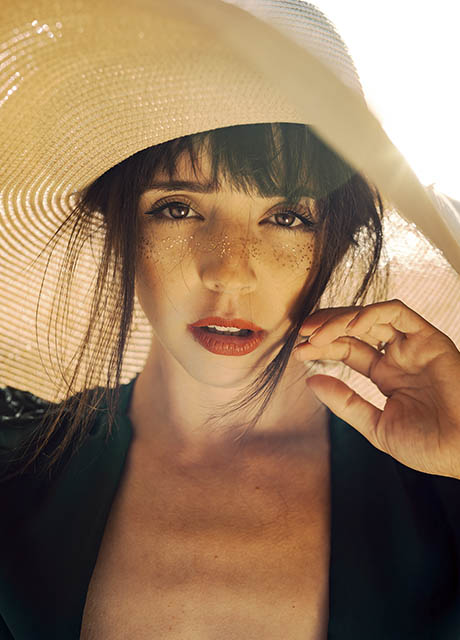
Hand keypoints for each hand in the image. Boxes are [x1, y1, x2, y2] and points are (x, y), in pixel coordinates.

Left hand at [293, 299, 459, 478]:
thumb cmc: (428, 446)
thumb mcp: (376, 425)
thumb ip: (345, 402)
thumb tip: (311, 380)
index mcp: (386, 375)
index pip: (347, 349)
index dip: (321, 347)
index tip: (298, 351)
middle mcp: (398, 356)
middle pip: (355, 329)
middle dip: (326, 327)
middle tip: (301, 334)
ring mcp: (413, 346)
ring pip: (372, 316)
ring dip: (342, 319)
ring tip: (317, 333)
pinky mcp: (429, 338)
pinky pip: (399, 313)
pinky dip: (372, 313)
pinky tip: (350, 327)